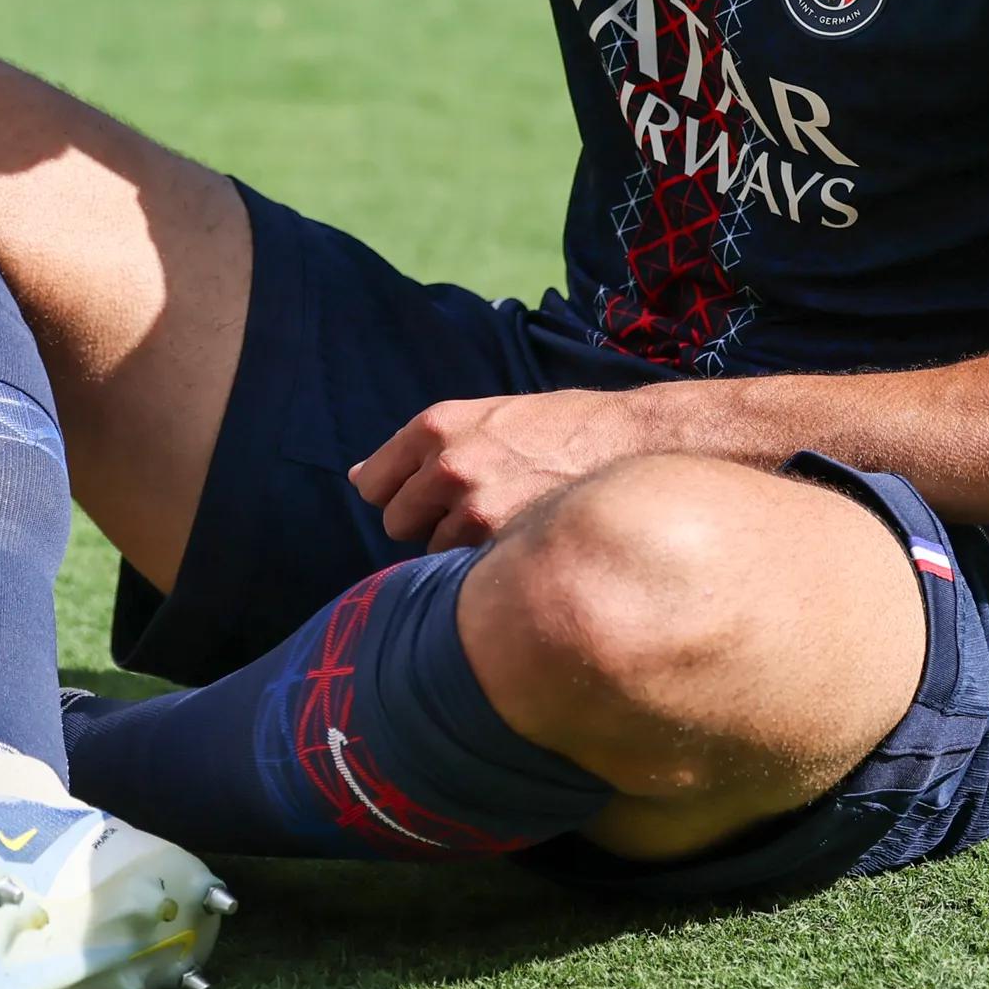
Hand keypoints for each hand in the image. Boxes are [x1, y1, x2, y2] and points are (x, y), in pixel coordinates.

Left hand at [349, 389, 652, 551]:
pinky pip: (467, 571)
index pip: (373, 482)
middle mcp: (447, 465)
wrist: (632, 442)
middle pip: (396, 521)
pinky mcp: (504, 543)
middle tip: (470, 511)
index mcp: (436, 426)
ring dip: (458, 547)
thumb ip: (421, 447)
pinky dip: (485, 565)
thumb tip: (356, 478)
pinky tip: (517, 542)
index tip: (422, 498)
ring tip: (505, 522)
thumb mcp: (484, 416)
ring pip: (433, 551)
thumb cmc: (558, 427)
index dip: (396, 494)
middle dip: (423, 523)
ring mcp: (475, 507)